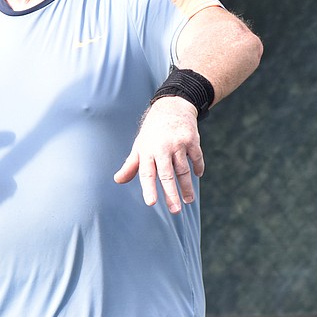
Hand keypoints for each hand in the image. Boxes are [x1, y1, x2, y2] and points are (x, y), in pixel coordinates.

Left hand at [113, 97, 204, 212]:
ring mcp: (178, 144)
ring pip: (183, 170)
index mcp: (147, 152)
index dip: (149, 188)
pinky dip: (198, 167)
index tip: (151, 203)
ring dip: (187, 186)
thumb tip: (118, 180)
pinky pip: (196, 158)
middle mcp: (162, 148)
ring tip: (188, 200)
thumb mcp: (139, 146)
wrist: (171, 106)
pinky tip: (198, 175)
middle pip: (167, 175)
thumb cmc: (152, 131)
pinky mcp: (192, 140)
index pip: (147, 174)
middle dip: (171, 194)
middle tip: (175, 211)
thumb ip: (131, 165)